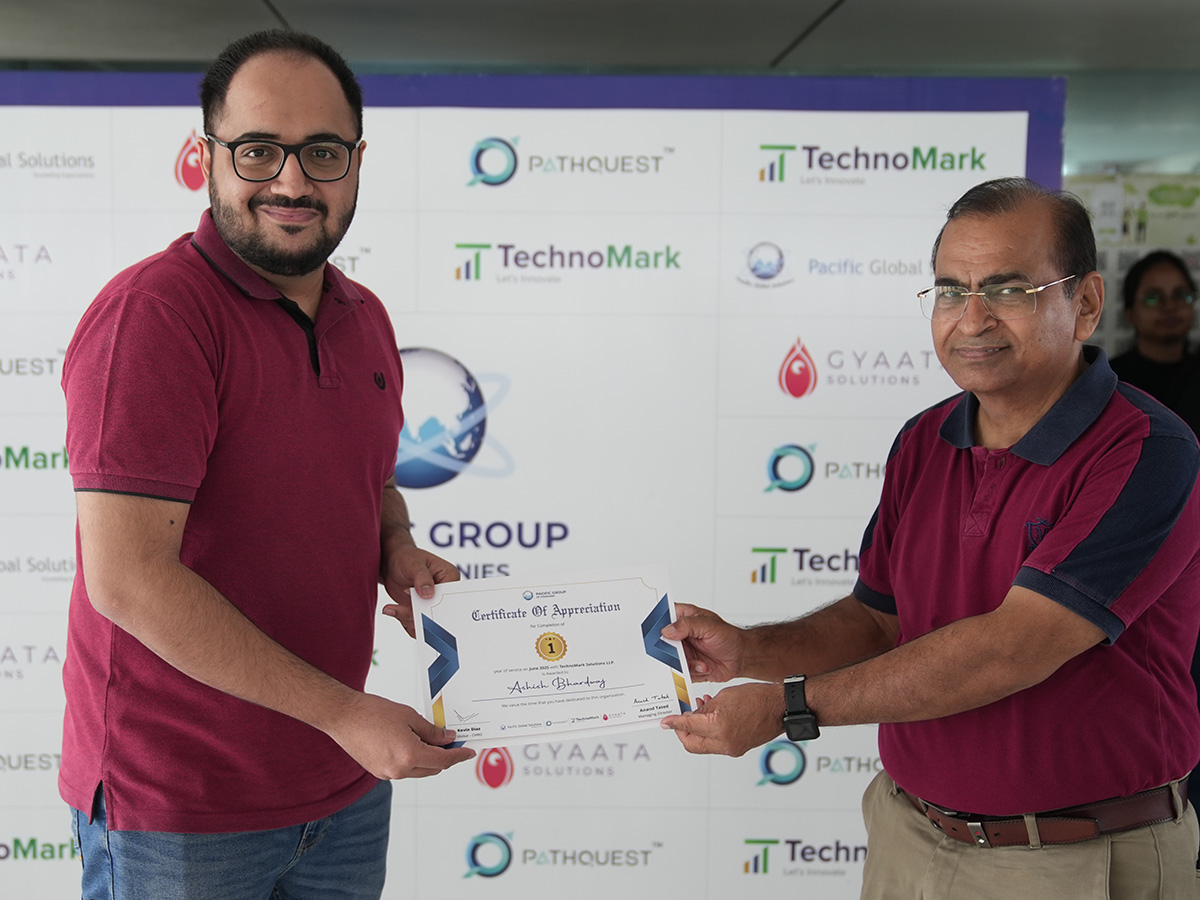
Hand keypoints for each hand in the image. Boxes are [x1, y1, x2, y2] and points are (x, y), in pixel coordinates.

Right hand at [324, 692, 474, 778]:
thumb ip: (432, 731)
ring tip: (432, 740)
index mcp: (409, 755)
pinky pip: (403, 770)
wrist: (343, 716)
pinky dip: (413, 761)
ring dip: (428, 759)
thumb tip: (448, 739)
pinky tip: (413, 745)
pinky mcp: (378, 772)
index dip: (458, 756)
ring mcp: (387, 774)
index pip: (443, 760)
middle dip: (444, 757)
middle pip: (432, 769)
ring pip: (418, 771)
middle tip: (452, 742)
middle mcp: (399, 770)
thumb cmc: (373, 712)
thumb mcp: (409, 716)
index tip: (468, 752)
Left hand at [381, 544, 459, 635]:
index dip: (438, 605)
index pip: (450, 596)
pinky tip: (392, 610)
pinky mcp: (421, 611)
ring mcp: (432, 603)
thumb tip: (429, 594)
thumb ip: (422, 577)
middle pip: (439, 613)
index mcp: (449, 577)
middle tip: (401, 611)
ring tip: (390, 608)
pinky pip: (417, 625)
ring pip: (427, 623)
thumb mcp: (413, 563)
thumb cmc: (405, 557)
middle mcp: (444, 592)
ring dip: (408, 619)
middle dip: (420, 615)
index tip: (421, 607)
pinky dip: (404, 621)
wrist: (391, 562)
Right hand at [659, 603, 745, 682]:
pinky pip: (680, 672)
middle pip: (661, 642)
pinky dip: (692, 672)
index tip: (654, 633)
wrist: (741, 657)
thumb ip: (687, 626)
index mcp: (683, 618)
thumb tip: (667, 630)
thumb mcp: (709, 626)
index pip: (662, 617)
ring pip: (669, 659)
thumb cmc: (729, 636)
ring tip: (701, 663)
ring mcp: (682, 651)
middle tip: (678, 655)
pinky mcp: (687, 666)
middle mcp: (680, 635)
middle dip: (668, 651)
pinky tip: (704, 667)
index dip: (654, 624)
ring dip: (685, 664)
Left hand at [660, 682, 783, 756]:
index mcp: (718, 727)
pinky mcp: (738, 749)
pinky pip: (716, 745)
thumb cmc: (757, 697)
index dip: (674, 723)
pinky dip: (709, 735)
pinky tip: (711, 719)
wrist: (780, 708)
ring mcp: (732, 749)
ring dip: (696, 733)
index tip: (665, 721)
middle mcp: (724, 742)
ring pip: (703, 746)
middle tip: (679, 720)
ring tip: (698, 713)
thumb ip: (704, 708)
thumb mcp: (723, 696)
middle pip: (692, 744)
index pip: (687, 727)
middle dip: (682, 732)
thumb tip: (691, 715)